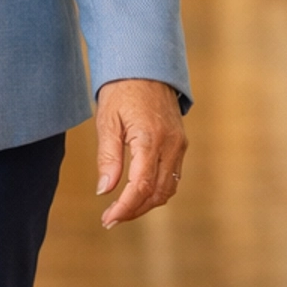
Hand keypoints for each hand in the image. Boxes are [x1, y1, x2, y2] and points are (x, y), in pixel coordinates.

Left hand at [94, 78, 186, 227]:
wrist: (147, 66)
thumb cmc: (122, 91)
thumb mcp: (107, 121)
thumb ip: (108, 157)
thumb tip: (105, 190)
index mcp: (150, 138)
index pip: (142, 185)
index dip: (125, 207)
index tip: (108, 219)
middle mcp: (171, 144)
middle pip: (158, 192)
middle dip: (134, 210)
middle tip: (110, 219)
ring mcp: (179, 145)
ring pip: (168, 188)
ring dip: (146, 204)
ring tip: (121, 210)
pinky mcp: (180, 144)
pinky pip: (172, 177)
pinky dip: (156, 191)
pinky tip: (137, 194)